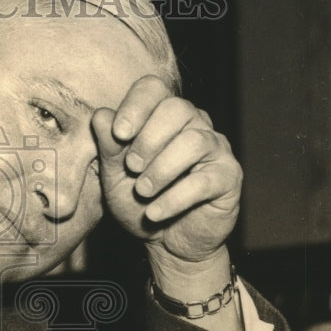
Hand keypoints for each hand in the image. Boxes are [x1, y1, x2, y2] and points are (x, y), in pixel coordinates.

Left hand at [91, 75, 240, 265]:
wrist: (166, 241)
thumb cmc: (140, 200)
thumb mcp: (115, 176)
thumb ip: (108, 146)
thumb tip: (101, 115)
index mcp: (162, 116)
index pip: (153, 88)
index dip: (135, 106)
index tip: (119, 134)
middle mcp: (193, 124)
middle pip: (177, 109)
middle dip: (148, 139)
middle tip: (132, 168)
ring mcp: (215, 148)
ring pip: (194, 141)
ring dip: (161, 169)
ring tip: (142, 191)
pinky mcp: (229, 177)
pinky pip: (204, 179)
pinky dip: (174, 198)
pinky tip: (154, 212)